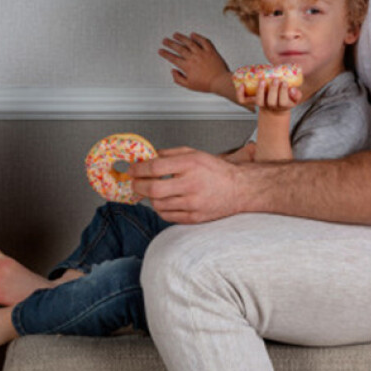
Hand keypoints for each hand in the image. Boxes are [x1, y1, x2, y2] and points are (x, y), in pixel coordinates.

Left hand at [130, 147, 246, 223]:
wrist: (239, 189)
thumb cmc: (216, 170)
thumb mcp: (193, 153)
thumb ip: (168, 154)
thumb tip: (146, 157)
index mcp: (190, 165)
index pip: (155, 168)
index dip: (138, 169)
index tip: (132, 170)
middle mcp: (191, 184)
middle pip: (153, 189)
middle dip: (138, 186)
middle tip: (135, 183)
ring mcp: (193, 203)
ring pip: (158, 204)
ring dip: (150, 198)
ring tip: (154, 191)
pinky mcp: (194, 218)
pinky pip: (167, 216)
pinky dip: (161, 209)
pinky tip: (165, 201)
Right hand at [159, 32, 232, 96]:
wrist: (220, 82)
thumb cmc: (206, 85)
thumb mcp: (189, 85)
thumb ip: (178, 79)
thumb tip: (173, 71)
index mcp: (187, 66)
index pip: (173, 58)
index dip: (165, 54)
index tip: (161, 51)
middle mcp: (193, 58)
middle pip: (179, 48)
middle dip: (170, 43)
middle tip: (165, 40)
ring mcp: (202, 53)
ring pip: (190, 42)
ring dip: (181, 38)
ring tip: (175, 34)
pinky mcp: (211, 51)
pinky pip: (204, 41)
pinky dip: (198, 37)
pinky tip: (193, 34)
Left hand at [236, 77, 302, 115]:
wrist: (275, 108)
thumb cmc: (285, 99)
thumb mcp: (294, 99)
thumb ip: (296, 94)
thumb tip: (292, 89)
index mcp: (282, 106)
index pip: (283, 102)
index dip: (283, 92)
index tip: (284, 82)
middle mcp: (271, 106)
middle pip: (271, 102)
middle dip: (274, 90)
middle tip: (276, 80)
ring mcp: (261, 104)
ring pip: (259, 102)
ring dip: (260, 91)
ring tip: (262, 81)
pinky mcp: (252, 101)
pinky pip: (244, 100)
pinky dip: (240, 94)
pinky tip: (242, 85)